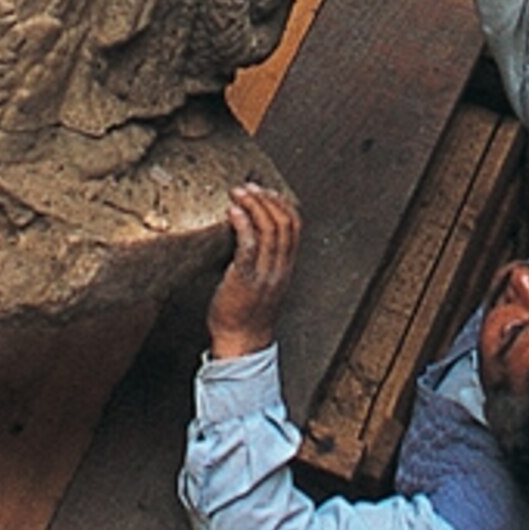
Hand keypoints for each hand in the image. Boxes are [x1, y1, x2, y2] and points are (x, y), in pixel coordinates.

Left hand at [207, 184, 300, 356]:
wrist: (240, 343)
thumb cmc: (245, 313)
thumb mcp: (263, 283)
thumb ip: (262, 260)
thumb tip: (248, 233)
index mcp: (286, 268)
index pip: (295, 226)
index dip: (281, 203)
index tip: (265, 190)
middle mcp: (280, 269)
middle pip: (283, 223)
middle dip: (266, 199)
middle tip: (248, 186)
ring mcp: (264, 274)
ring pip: (269, 230)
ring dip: (254, 205)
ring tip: (238, 193)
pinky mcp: (244, 280)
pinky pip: (249, 246)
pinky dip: (243, 224)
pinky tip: (233, 211)